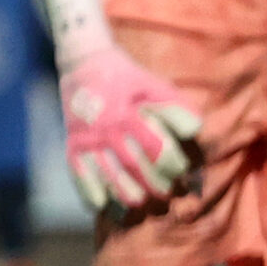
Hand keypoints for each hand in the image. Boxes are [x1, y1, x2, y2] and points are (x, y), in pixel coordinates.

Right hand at [58, 43, 201, 211]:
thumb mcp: (154, 85)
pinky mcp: (72, 142)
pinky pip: (78, 173)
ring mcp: (88, 137)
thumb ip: (176, 107)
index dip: (174, 167)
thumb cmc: (127, 77)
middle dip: (154, 187)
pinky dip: (90, 192)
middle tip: (165, 194)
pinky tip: (103, 204)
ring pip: (108, 176)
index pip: (157, 151)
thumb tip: (194, 131)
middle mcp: (107, 128)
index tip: (181, 171)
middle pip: (133, 169)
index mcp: (130, 114)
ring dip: (126, 195)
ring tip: (139, 203)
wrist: (83, 61)